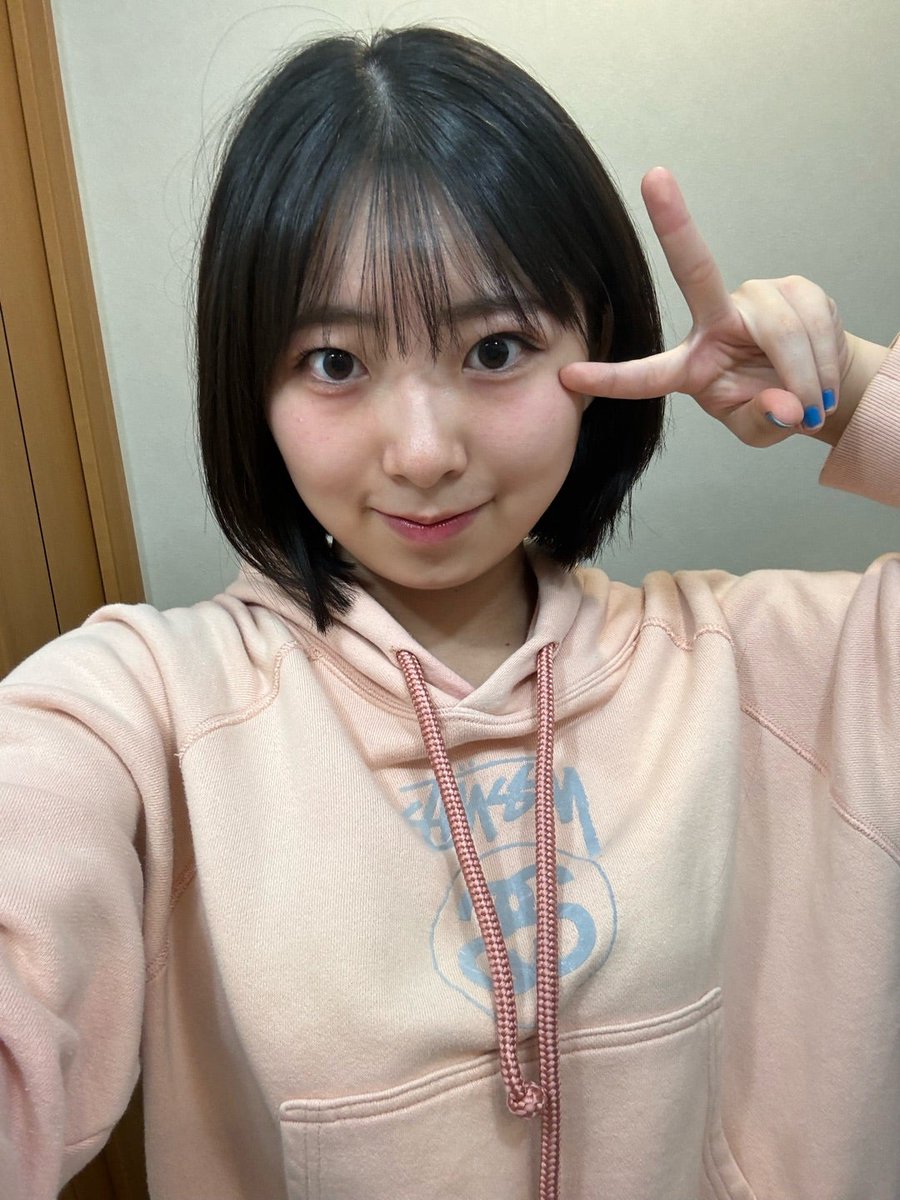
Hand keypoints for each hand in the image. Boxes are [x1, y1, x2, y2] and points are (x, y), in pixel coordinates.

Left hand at [559, 168, 851, 447]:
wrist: (820, 387)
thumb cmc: (773, 406)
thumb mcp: (759, 432)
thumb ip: (762, 423)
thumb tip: (786, 408)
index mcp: (690, 364)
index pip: (646, 375)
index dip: (610, 379)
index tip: (569, 374)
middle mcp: (714, 320)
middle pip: (696, 273)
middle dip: (673, 223)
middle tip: (654, 177)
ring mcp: (754, 298)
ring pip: (781, 330)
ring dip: (805, 373)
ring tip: (812, 404)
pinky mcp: (794, 287)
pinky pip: (813, 322)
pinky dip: (824, 360)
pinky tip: (822, 375)